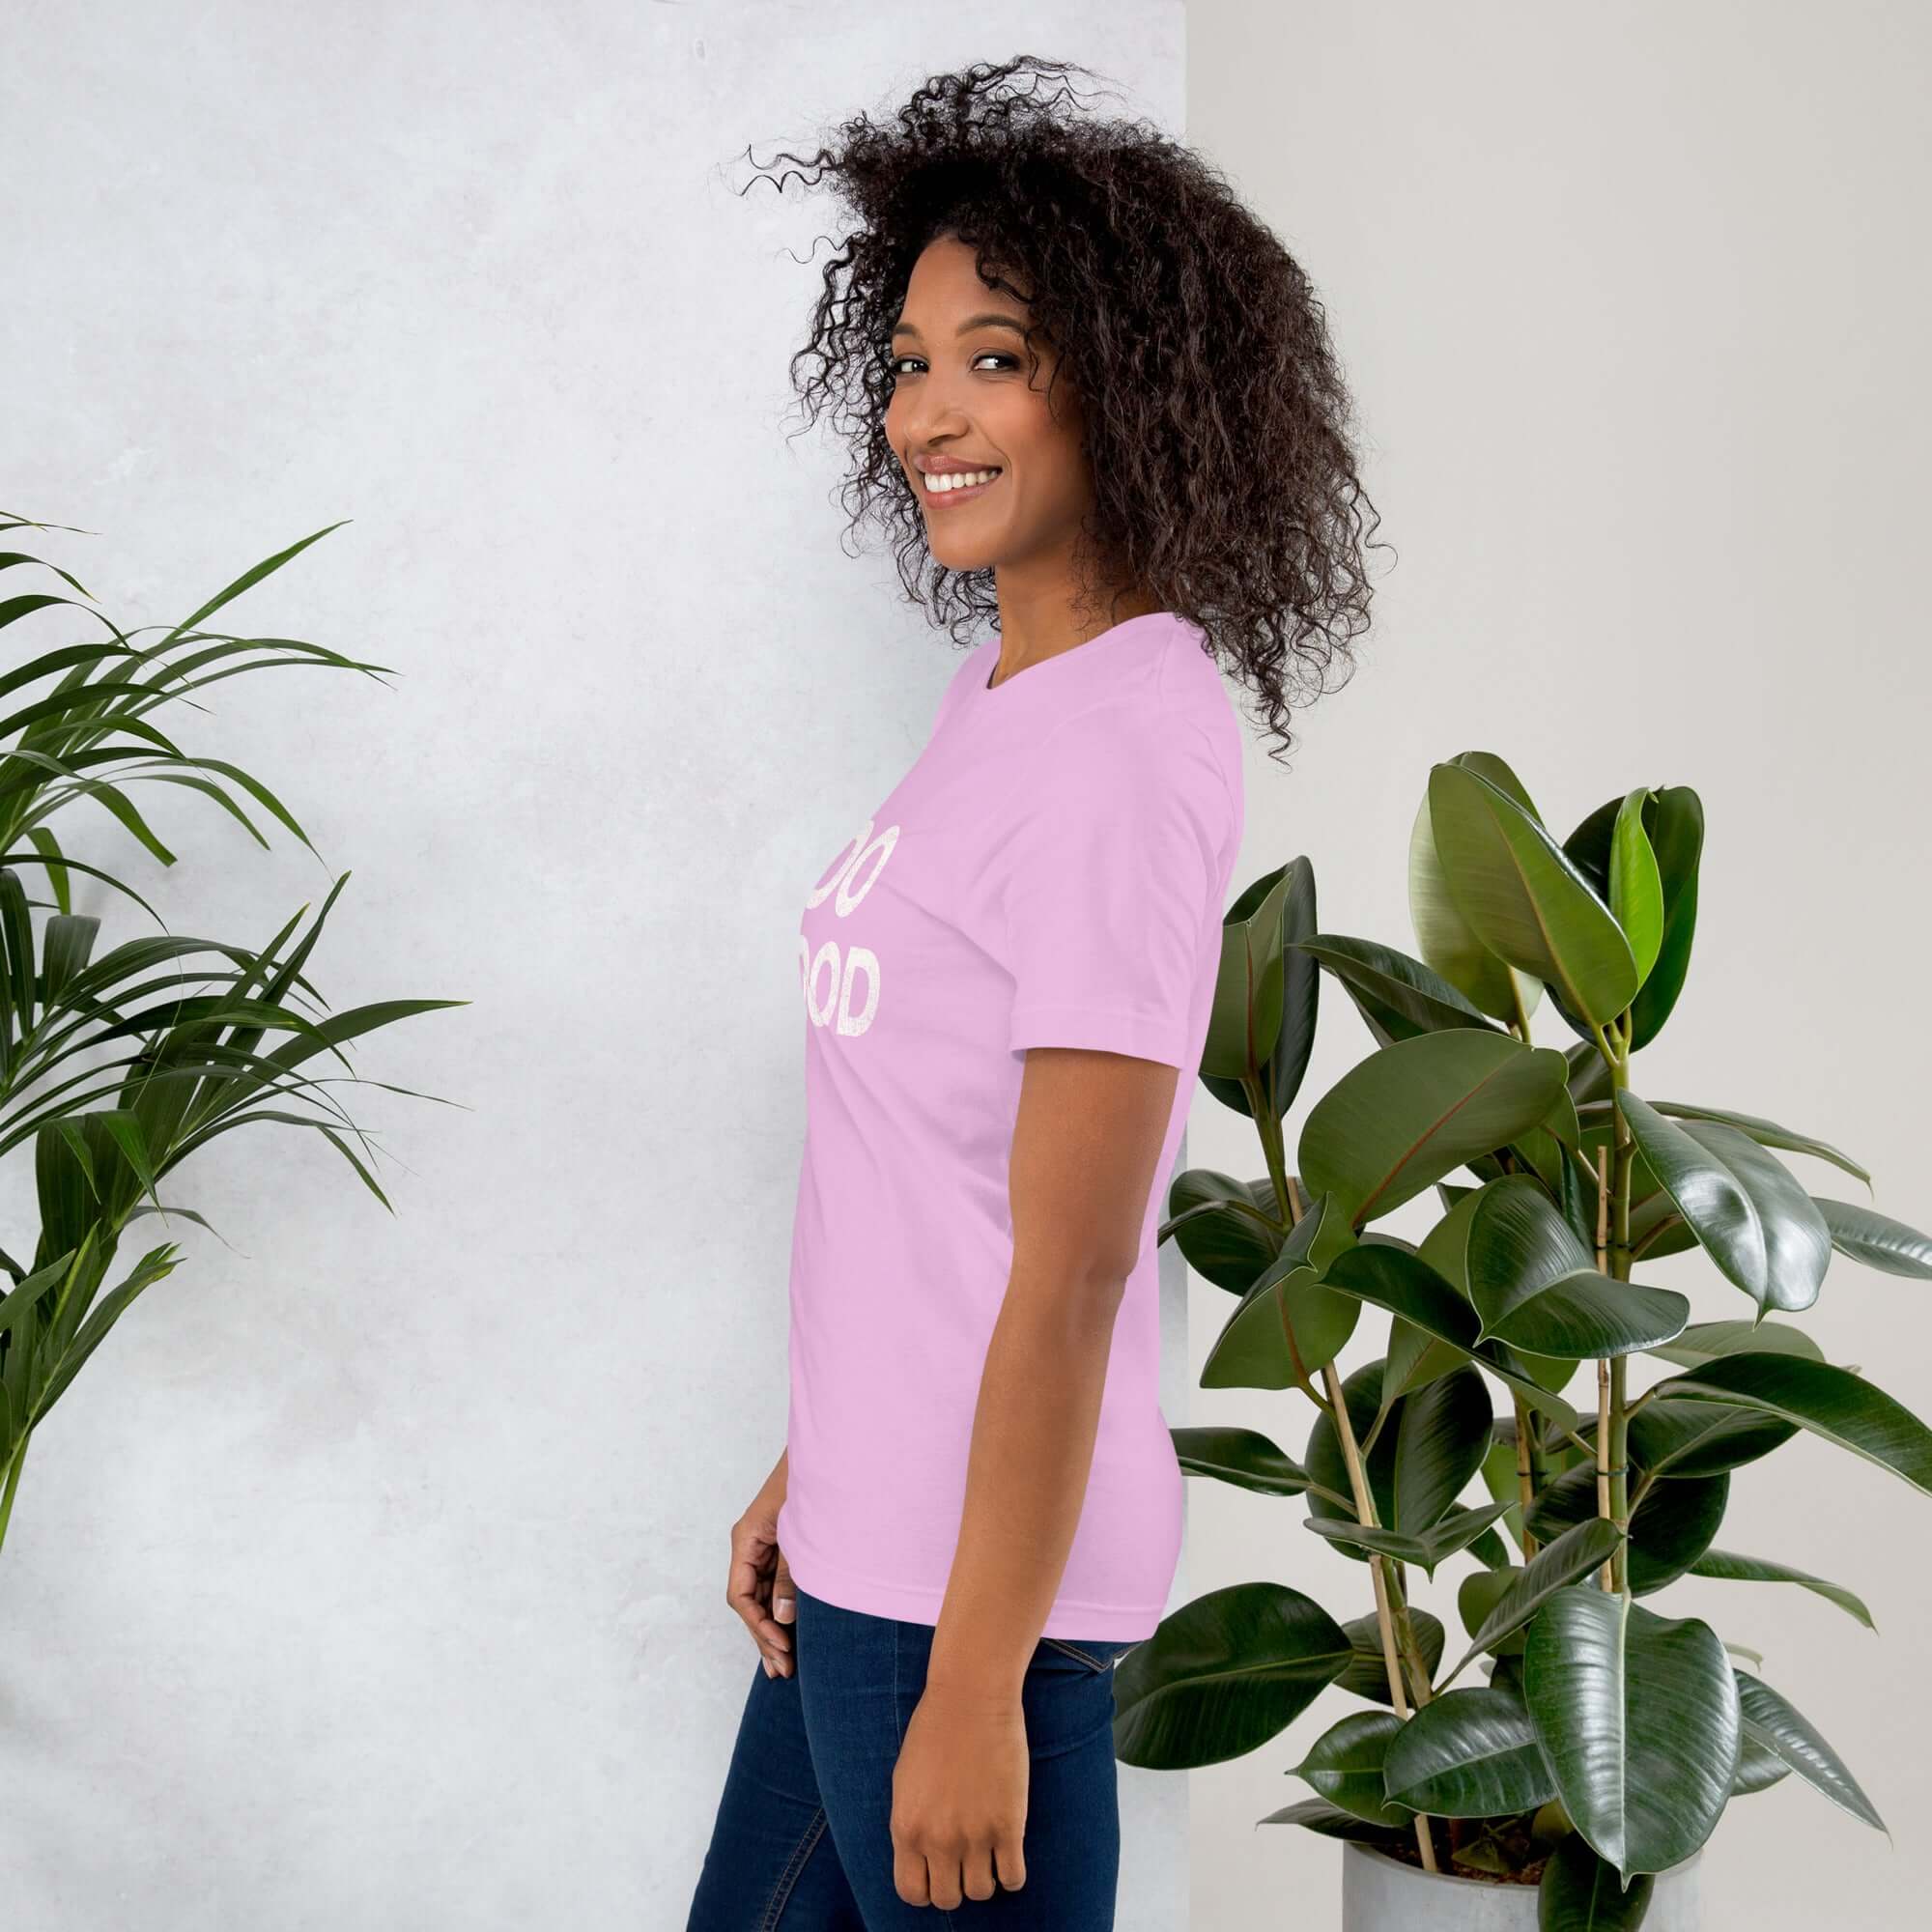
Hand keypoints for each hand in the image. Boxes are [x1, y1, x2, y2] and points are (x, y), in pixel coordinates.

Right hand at [726, 1464, 795, 1677]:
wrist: (830, 1454)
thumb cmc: (810, 1485)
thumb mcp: (798, 1534)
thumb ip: (790, 1576)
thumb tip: (782, 1618)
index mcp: (745, 1539)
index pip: (740, 1595)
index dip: (758, 1625)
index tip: (781, 1645)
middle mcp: (750, 1547)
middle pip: (749, 1602)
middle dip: (764, 1636)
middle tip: (784, 1670)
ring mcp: (765, 1549)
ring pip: (761, 1598)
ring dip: (772, 1630)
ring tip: (784, 1667)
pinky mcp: (782, 1550)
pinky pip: (776, 1586)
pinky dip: (783, 1610)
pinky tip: (791, 1635)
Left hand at [890, 1678, 1029, 1906]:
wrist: (970, 1697)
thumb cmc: (935, 1729)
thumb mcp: (905, 1781)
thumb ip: (911, 1824)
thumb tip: (922, 1857)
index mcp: (906, 1828)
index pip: (911, 1892)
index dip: (926, 1887)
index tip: (938, 1872)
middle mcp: (938, 1839)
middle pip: (948, 1899)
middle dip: (956, 1884)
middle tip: (965, 1861)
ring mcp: (974, 1835)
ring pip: (981, 1892)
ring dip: (985, 1877)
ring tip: (988, 1851)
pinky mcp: (1009, 1826)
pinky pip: (1014, 1879)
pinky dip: (1012, 1873)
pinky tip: (1009, 1850)